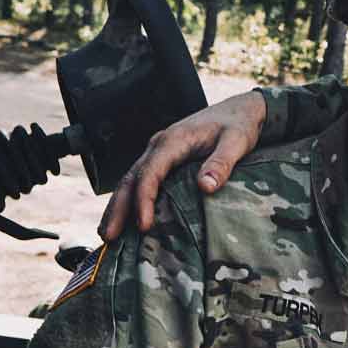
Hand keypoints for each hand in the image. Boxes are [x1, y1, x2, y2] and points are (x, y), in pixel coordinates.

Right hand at [97, 91, 267, 239]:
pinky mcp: (163, 160)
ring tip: (108, 235)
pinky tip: (126, 220)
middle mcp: (159, 145)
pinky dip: (129, 200)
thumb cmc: (238, 124)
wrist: (239, 110)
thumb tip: (205, 187)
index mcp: (173, 140)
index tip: (144, 224)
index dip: (144, 199)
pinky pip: (141, 180)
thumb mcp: (236, 142)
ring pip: (130, 180)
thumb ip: (221, 163)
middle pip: (131, 178)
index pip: (151, 172)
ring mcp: (158, 152)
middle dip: (118, 208)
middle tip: (109, 237)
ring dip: (118, 207)